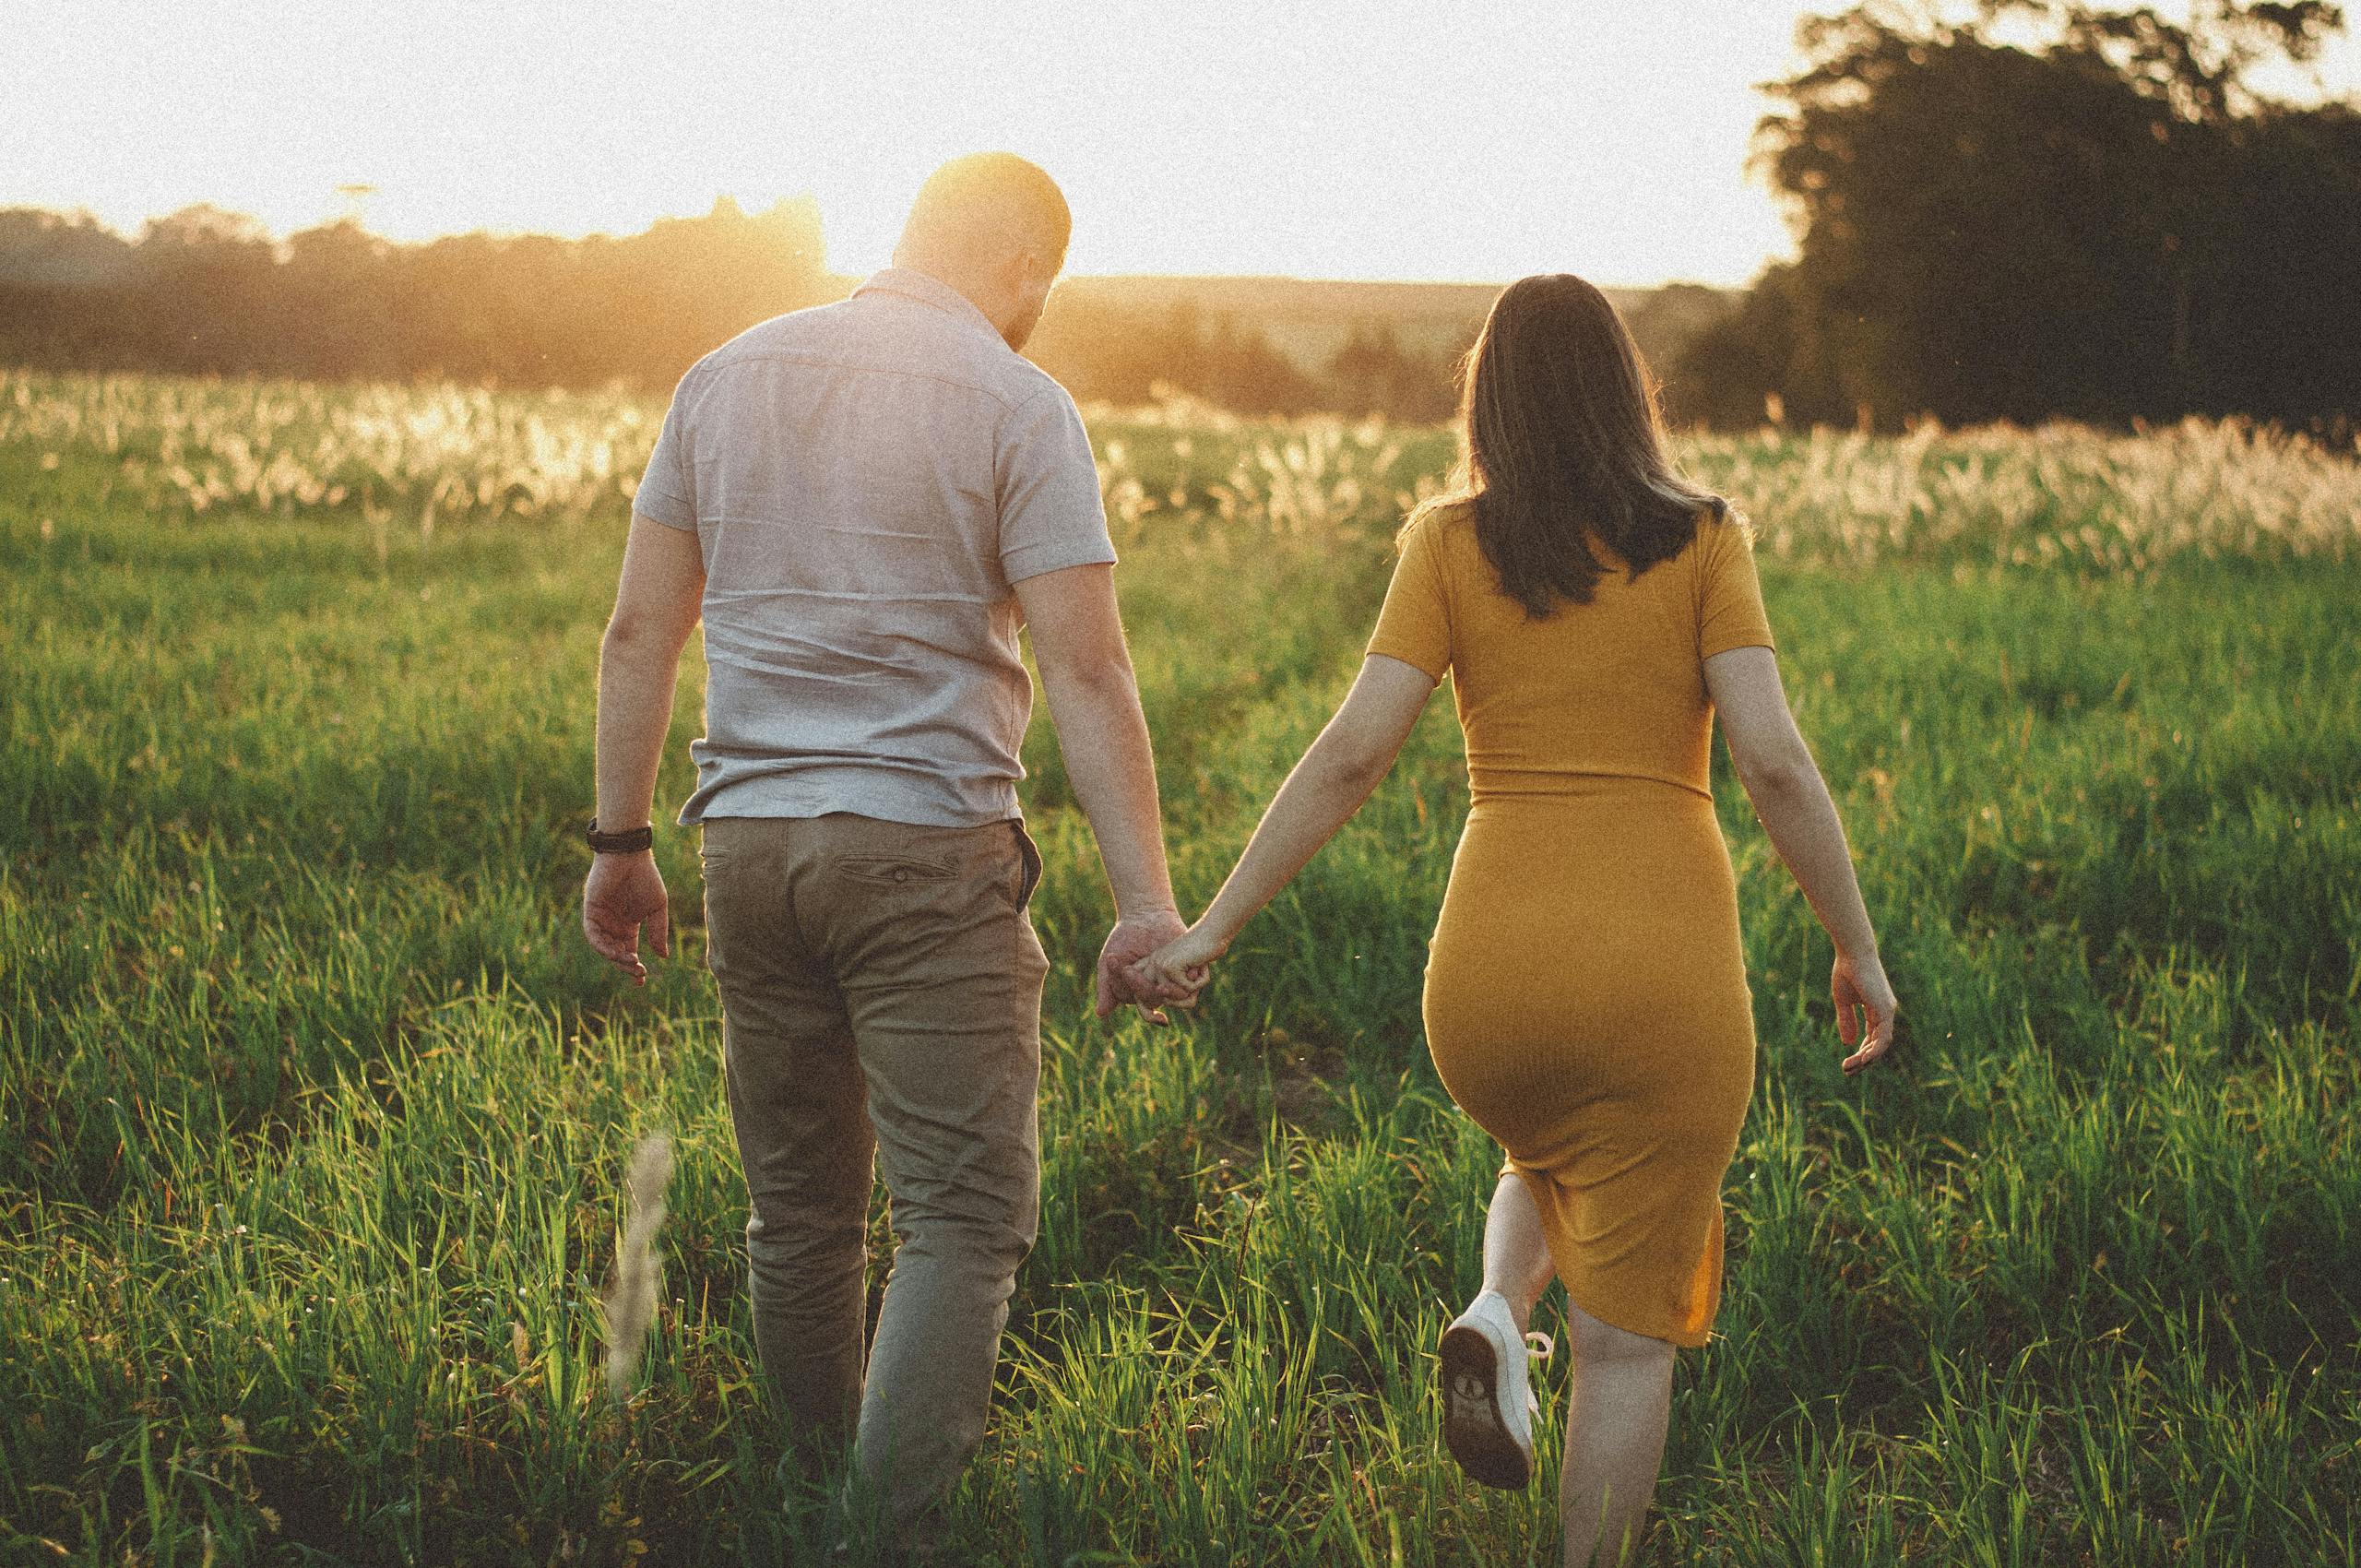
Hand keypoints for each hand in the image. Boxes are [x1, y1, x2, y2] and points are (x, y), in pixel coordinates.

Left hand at [584, 851, 669, 984]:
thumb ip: (658, 931)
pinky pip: (593, 935)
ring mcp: (601, 919)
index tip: (641, 981)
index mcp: (629, 926)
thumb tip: (663, 956)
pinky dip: (602, 946)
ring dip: (616, 958)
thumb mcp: (657, 908)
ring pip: (605, 947)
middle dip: (627, 966)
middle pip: (617, 953)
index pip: (629, 952)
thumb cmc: (646, 878)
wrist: (629, 856)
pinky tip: (615, 952)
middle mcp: (614, 925)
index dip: (634, 968)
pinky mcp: (591, 912)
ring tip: (631, 961)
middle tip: (639, 972)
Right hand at [1094, 908, 1189, 1023]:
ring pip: (1165, 996)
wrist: (1147, 916)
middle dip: (1137, 983)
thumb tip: (1100, 1014)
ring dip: (1157, 988)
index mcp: (1135, 991)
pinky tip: (1168, 969)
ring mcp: (1170, 982)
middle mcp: (1154, 990)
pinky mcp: (1187, 974)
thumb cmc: (1125, 938)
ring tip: (1155, 974)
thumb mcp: (1110, 961)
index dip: (1120, 981)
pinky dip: (1179, 981)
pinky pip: (1187, 988)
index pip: (1128, 996)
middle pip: (1147, 999)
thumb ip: (1105, 987)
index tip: (1112, 958)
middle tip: (1127, 967)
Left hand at [1129, 922, 1228, 1006]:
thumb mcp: (1186, 977)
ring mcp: (1158, 966)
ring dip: (1193, 989)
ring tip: (1198, 972)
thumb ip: (1174, 993)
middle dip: (1181, 1001)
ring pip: (1173, 998)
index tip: (1164, 1021)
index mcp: (1150, 967)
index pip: (1140, 996)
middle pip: (1153, 1001)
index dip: (1148, 1013)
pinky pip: (1187, 989)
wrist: (1210, 934)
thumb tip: (1165, 1008)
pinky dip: (1199, 981)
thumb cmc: (1202, 956)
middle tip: (1195, 987)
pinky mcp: (1169, 967)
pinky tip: (1201, 966)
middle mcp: (1150, 966)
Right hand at [1832, 949, 1896, 1074]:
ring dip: (1866, 1059)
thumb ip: (1847, 1020)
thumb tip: (1848, 1043)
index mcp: (1877, 1009)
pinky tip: (1861, 1059)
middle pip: (1878, 1044)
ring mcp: (1887, 1011)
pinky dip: (1873, 1050)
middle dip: (1863, 1060)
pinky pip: (1882, 1037)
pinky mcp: (1885, 1010)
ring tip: (1849, 1067)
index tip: (1847, 1062)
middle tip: (1847, 1071)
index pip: (1873, 1037)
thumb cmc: (1846, 971)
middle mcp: (1886, 1012)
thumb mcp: (1843, 1000)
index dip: (1861, 1051)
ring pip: (1881, 1045)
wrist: (1852, 953)